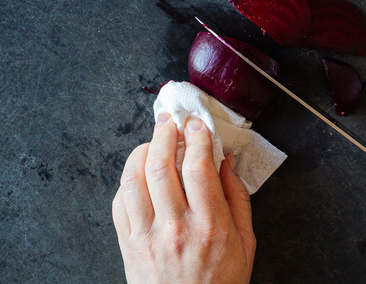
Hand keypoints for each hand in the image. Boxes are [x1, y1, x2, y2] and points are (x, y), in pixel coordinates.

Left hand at [112, 114, 254, 283]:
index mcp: (210, 226)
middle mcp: (175, 228)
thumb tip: (226, 162)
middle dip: (165, 133)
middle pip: (160, 165)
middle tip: (170, 121)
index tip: (197, 124)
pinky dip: (127, 180)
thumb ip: (238, 198)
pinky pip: (119, 202)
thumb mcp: (246, 242)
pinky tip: (139, 173)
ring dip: (141, 151)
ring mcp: (148, 237)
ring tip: (152, 141)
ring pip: (134, 179)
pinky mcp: (129, 245)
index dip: (196, 136)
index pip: (198, 167)